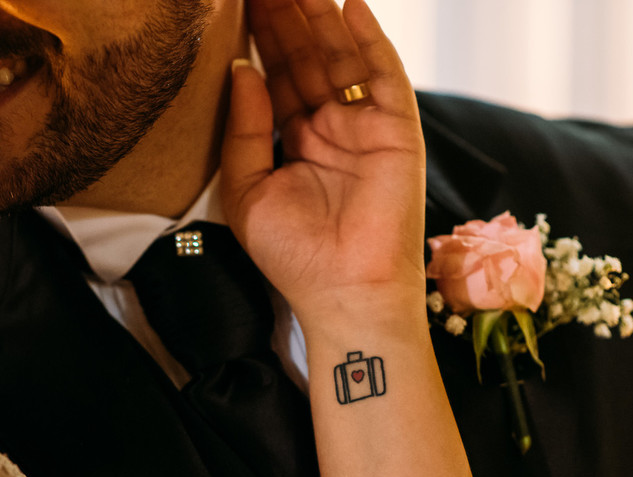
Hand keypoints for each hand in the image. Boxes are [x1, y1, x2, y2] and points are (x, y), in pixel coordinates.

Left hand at [221, 0, 427, 322]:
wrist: (343, 292)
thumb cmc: (293, 256)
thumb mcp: (247, 191)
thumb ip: (243, 130)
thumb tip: (241, 69)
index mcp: (295, 139)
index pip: (275, 74)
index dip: (257, 36)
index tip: (235, 1)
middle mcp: (331, 125)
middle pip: (305, 55)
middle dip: (284, 14)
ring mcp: (365, 125)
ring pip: (340, 55)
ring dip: (319, 14)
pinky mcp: (397, 130)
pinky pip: (384, 75)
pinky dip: (368, 39)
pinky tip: (349, 5)